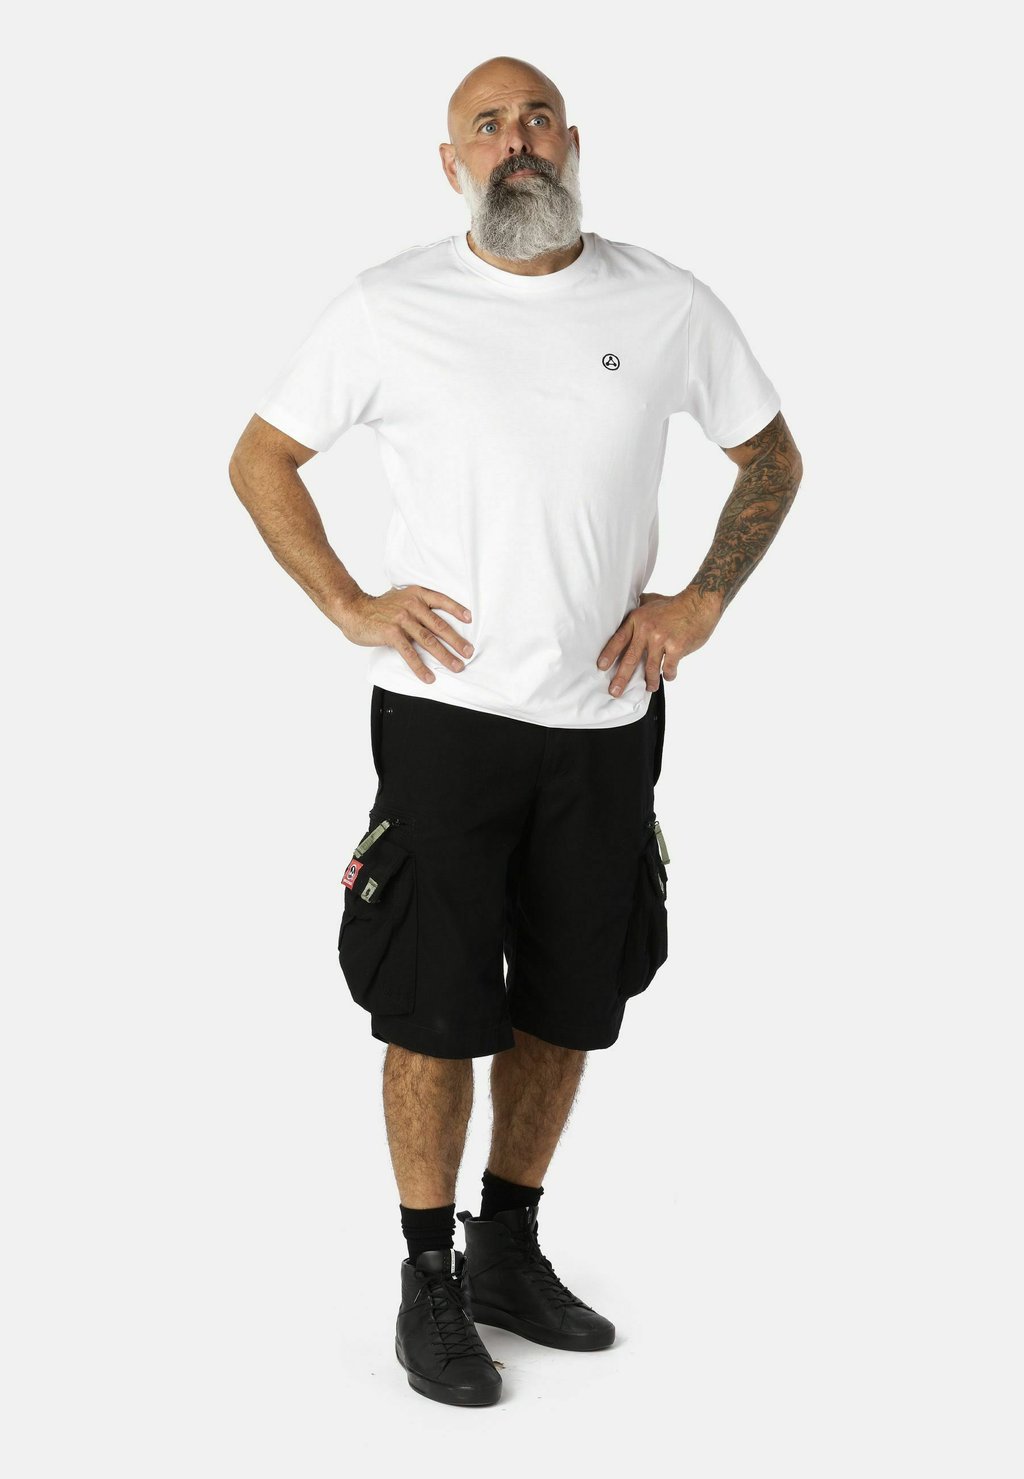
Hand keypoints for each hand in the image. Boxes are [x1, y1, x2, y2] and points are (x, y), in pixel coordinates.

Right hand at [336, 586, 473, 683]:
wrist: (353, 610)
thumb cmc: (378, 607)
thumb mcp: (400, 597)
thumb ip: (416, 605)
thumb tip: (433, 620)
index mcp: (416, 595)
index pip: (441, 600)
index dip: (456, 610)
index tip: (469, 620)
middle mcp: (411, 605)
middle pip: (439, 625)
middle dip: (456, 641)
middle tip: (468, 652)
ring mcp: (402, 619)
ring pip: (428, 640)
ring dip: (445, 656)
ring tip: (456, 666)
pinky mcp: (392, 634)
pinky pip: (410, 653)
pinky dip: (420, 667)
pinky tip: (428, 677)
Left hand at [596, 587, 722, 694]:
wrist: (699, 604)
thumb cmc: (674, 604)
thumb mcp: (651, 600)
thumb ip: (638, 606)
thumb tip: (626, 604)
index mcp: (638, 619)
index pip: (619, 639)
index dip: (609, 654)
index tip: (601, 667)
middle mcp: (647, 630)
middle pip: (630, 658)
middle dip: (621, 678)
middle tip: (615, 691)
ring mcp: (661, 639)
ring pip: (650, 667)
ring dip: (650, 681)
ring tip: (650, 688)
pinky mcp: (676, 647)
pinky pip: (669, 668)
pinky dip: (668, 675)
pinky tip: (668, 676)